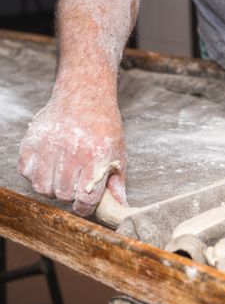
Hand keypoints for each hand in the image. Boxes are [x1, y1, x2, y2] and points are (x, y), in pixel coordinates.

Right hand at [18, 92, 126, 215]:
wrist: (85, 95)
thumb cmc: (104, 126)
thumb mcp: (118, 152)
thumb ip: (117, 181)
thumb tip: (120, 205)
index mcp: (97, 157)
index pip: (86, 198)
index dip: (85, 207)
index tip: (84, 205)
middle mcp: (73, 152)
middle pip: (64, 194)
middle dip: (70, 195)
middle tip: (75, 184)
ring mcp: (50, 146)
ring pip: (43, 187)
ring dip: (52, 187)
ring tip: (62, 177)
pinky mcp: (33, 140)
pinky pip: (26, 172)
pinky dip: (35, 174)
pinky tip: (48, 167)